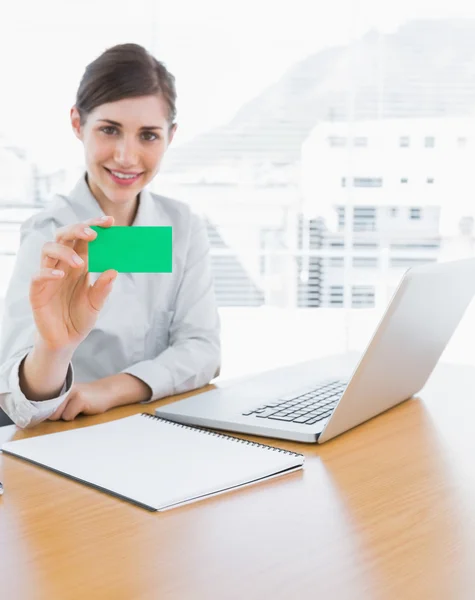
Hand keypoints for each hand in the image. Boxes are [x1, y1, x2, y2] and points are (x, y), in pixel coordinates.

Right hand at [30, 216, 117, 351]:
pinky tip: (61, 275)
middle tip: (94, 233)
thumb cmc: (80, 317)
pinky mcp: (37, 291)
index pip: (84, 238)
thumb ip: (103, 289)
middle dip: (78, 229)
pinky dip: (48, 272)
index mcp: (79, 263)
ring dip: (65, 251)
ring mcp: (48, 275)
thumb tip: (114, 271)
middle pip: (64, 236)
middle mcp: (62, 264)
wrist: (65, 340)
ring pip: (48, 249)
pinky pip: (38, 275)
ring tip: (81, 263)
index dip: (94, 226)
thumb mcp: (96, 304)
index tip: (110, 222)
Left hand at [48, 380, 112, 420]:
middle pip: (48, 412)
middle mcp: (62, 388)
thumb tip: (39, 418)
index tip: (53, 412)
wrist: (106, 392)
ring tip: (76, 409)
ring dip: (66, 416)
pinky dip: (74, 417)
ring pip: (57, 415)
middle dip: (57, 416)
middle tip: (70, 410)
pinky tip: (83, 409)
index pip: (42, 404)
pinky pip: (68, 416)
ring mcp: (71, 393)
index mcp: (58, 388)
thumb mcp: (69, 399)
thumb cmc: (86, 399)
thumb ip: (56, 404)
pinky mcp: (79, 399)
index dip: (46, 413)